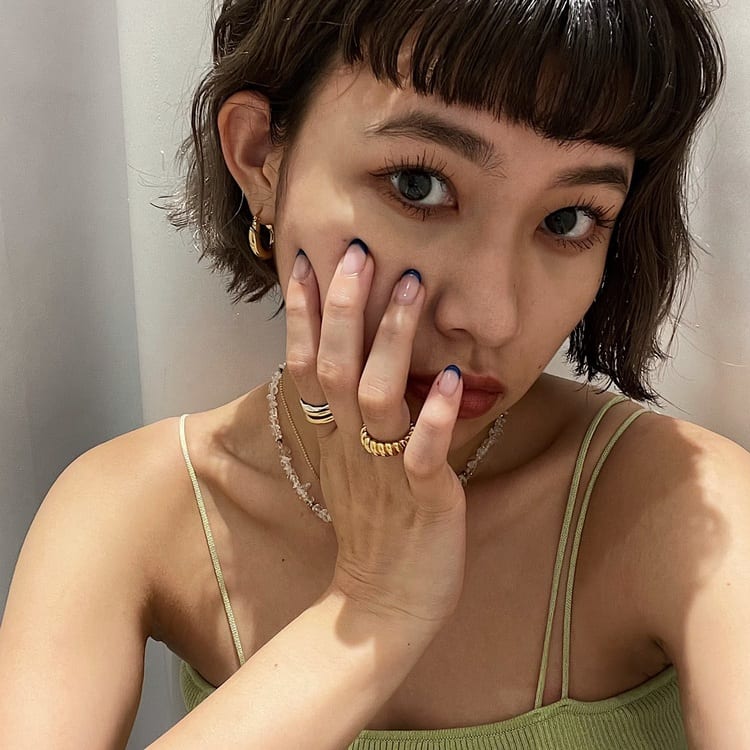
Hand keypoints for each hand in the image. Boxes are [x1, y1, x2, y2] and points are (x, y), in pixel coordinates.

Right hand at [284, 240, 466, 629]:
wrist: (384, 607)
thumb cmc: (375, 532)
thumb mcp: (350, 469)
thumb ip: (349, 421)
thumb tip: (352, 371)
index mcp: (333, 440)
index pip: (305, 367)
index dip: (302, 317)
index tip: (306, 265)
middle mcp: (351, 448)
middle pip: (336, 368)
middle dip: (343, 308)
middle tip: (356, 252)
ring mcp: (386, 472)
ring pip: (380, 397)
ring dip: (392, 342)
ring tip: (411, 287)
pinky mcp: (423, 499)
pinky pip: (424, 454)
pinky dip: (435, 417)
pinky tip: (454, 380)